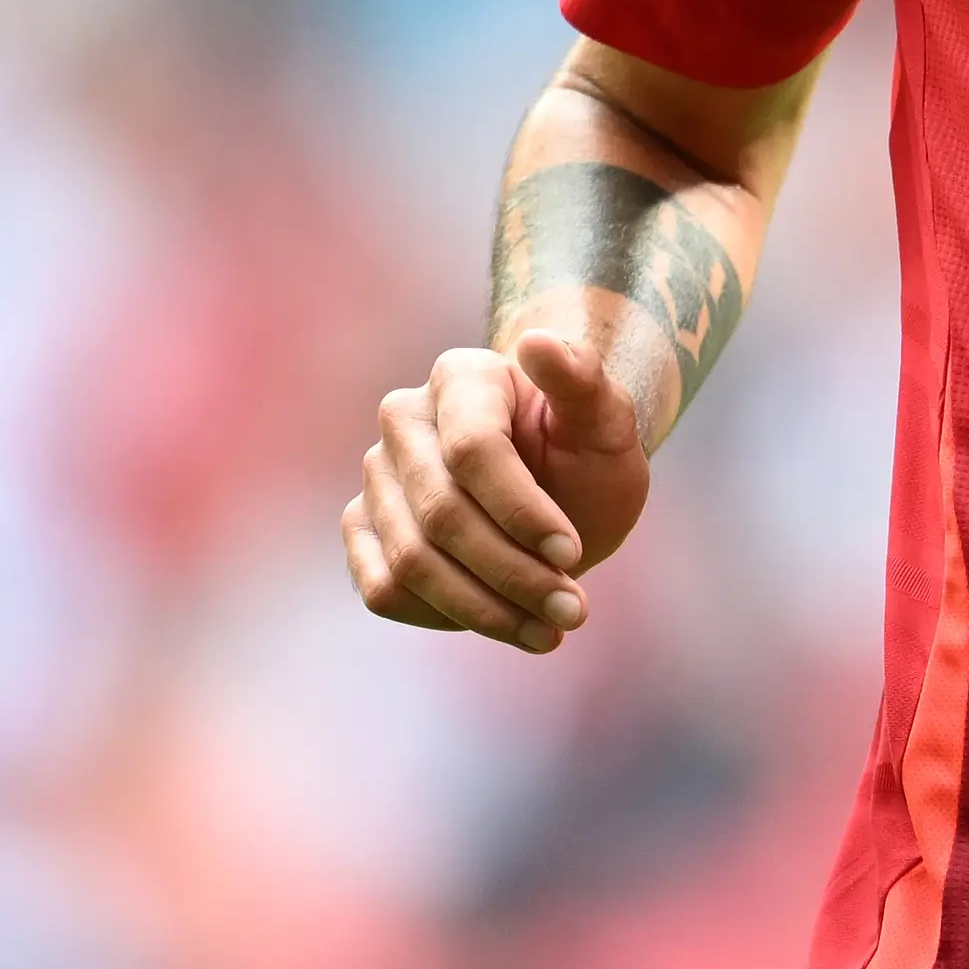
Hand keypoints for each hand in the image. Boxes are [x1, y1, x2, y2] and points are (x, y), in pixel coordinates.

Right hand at [343, 331, 649, 652]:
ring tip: (550, 628)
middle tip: (573, 610)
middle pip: (443, 515)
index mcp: (462, 377)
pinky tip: (503, 619)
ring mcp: (376, 476)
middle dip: (513, 573)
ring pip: (412, 562)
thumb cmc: (586, 450)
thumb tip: (538, 340)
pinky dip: (446, 617)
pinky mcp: (362, 529)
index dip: (522, 511)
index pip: (473, 451)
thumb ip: (583, 380)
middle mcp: (404, 420)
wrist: (562, 487)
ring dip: (486, 609)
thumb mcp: (606, 421)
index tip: (572, 554)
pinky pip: (384, 590)